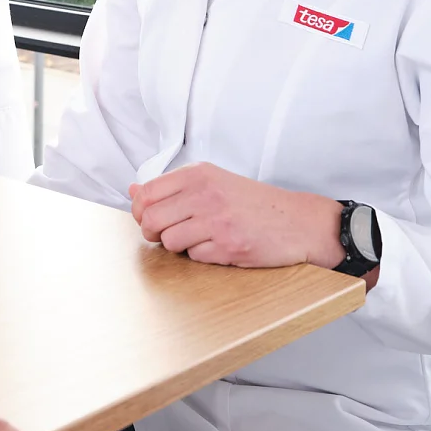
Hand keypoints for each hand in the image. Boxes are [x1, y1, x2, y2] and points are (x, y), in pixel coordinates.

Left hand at [129, 162, 343, 268]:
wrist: (298, 221)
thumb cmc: (253, 203)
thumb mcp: (213, 182)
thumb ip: (172, 187)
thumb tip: (132, 190)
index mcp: (198, 173)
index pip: (146, 193)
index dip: (140, 211)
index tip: (148, 218)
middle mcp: (205, 193)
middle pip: (151, 219)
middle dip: (153, 233)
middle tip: (167, 234)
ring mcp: (217, 220)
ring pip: (170, 241)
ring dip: (179, 246)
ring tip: (198, 239)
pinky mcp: (229, 245)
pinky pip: (195, 257)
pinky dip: (201, 256)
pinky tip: (218, 246)